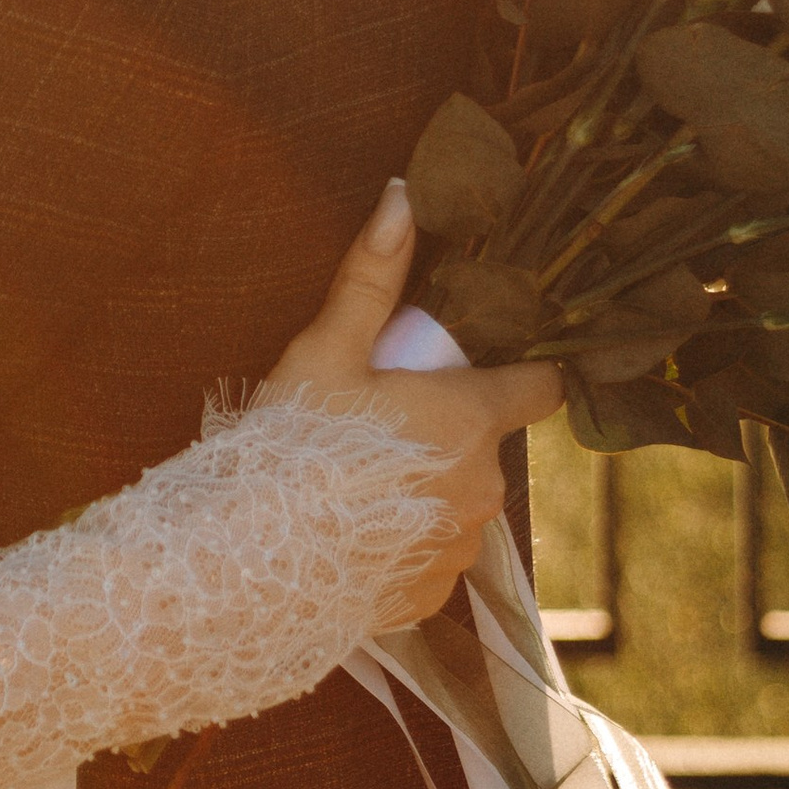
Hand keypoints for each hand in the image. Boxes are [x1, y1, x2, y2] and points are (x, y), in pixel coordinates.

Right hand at [256, 178, 561, 626]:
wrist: (248, 561)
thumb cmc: (291, 447)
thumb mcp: (326, 350)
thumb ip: (373, 276)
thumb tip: (403, 193)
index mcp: (471, 418)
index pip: (540, 387)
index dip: (523, 373)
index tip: (487, 368)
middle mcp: (485, 487)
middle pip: (486, 444)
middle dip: (448, 431)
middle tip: (380, 424)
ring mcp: (460, 547)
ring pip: (458, 503)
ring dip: (428, 490)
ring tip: (358, 486)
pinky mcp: (431, 594)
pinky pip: (431, 556)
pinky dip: (404, 544)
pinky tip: (353, 536)